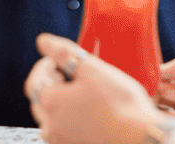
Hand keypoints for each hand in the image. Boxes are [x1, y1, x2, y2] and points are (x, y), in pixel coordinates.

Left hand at [24, 33, 172, 143]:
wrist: (139, 137)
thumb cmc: (120, 105)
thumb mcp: (93, 69)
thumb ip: (64, 53)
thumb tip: (43, 41)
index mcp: (51, 103)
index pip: (35, 79)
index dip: (45, 64)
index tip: (57, 59)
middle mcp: (50, 125)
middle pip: (40, 98)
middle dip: (50, 82)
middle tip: (67, 72)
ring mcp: (61, 140)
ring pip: (50, 115)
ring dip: (59, 100)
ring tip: (80, 91)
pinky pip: (64, 128)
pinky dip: (69, 116)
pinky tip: (88, 109)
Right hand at [156, 57, 174, 121]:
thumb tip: (157, 67)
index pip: (163, 75)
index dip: (153, 78)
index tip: (146, 83)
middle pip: (159, 92)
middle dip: (154, 95)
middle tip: (155, 101)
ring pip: (160, 108)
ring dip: (160, 110)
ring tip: (171, 112)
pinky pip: (168, 121)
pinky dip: (168, 121)